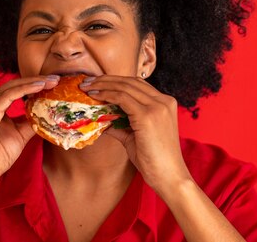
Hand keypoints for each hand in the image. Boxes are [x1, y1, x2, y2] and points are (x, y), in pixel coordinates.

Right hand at [0, 75, 58, 187]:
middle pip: (14, 84)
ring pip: (11, 87)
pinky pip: (7, 97)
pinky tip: (38, 88)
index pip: (15, 88)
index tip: (53, 82)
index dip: (34, 84)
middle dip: (37, 80)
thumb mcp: (20, 134)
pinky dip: (24, 91)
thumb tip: (49, 112)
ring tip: (50, 82)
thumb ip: (31, 121)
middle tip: (56, 78)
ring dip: (32, 83)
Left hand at [79, 75, 191, 194]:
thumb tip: (101, 119)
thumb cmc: (154, 160)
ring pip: (125, 87)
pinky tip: (95, 97)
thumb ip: (121, 124)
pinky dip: (107, 95)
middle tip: (87, 81)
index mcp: (165, 103)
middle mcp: (164, 101)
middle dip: (106, 79)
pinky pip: (122, 98)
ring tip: (87, 87)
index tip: (98, 82)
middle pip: (131, 81)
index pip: (137, 84)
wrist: (169, 177)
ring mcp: (157, 107)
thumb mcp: (135, 137)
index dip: (116, 81)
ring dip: (103, 84)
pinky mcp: (148, 116)